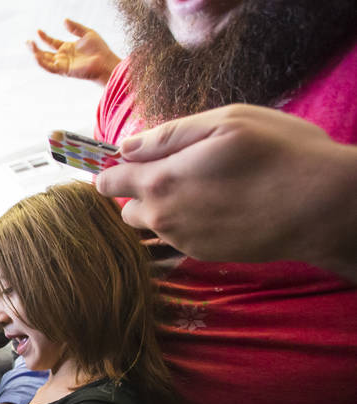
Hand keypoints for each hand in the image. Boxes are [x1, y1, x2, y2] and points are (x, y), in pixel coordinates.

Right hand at [27, 18, 120, 85]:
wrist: (105, 61)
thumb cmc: (99, 49)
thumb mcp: (87, 33)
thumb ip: (75, 27)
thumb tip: (64, 20)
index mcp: (67, 48)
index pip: (51, 43)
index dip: (44, 37)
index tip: (38, 30)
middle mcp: (63, 57)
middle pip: (44, 53)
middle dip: (34, 48)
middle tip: (26, 41)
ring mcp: (62, 64)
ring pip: (44, 60)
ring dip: (35, 54)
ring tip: (29, 45)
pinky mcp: (64, 70)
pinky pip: (50, 67)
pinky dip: (42, 62)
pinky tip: (36, 55)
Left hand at [96, 104, 356, 280]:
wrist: (320, 207)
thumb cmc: (279, 154)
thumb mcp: (225, 122)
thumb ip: (167, 136)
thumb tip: (125, 147)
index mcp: (160, 180)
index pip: (108, 182)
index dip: (112, 169)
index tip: (126, 161)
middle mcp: (163, 217)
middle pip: (128, 208)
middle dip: (142, 191)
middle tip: (178, 171)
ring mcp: (183, 240)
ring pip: (154, 226)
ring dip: (164, 209)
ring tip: (203, 189)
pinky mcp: (204, 255)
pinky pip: (180, 238)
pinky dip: (190, 223)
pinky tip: (222, 207)